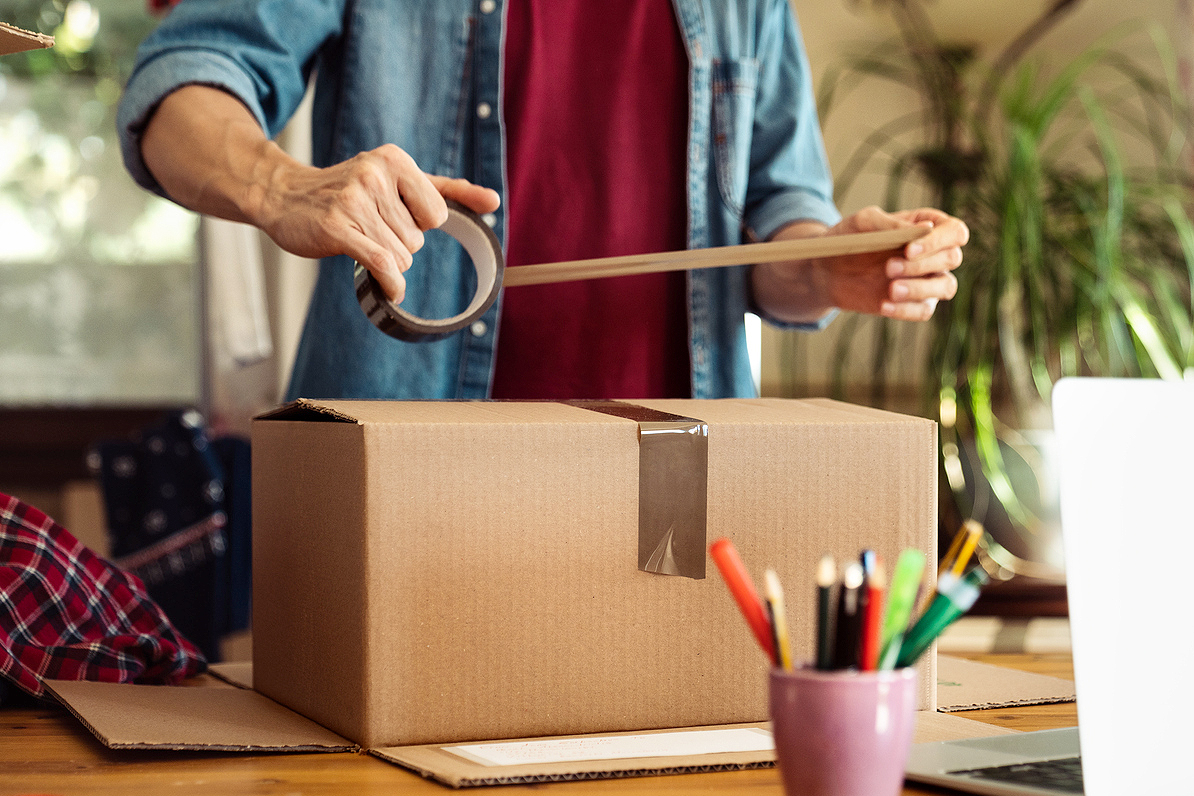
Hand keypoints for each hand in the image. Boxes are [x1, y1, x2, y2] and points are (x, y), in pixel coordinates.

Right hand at [140, 85, 500, 303]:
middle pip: (417, 238)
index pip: (437, 214)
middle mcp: (376, 175)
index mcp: (395, 160)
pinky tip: (389, 289)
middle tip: (366, 227)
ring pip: (401, 256)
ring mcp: (355, 201)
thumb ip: (448, 190)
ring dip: (384, 259)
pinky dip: (391, 284)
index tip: (392, 215)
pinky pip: (384, 265)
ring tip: (356, 238)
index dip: (418, 225)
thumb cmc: (345, 191)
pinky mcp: (339, 228)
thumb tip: (495, 202)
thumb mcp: (397, 179)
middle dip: (397, 242)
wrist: (283, 196)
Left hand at [753, 206, 967, 322]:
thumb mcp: (863, 223)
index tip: (909, 250)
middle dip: (921, 264)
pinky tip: (883, 306)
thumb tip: (924, 228)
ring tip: (891, 289)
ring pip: (946, 287)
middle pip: (951, 258)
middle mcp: (935, 252)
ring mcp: (928, 279)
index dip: (938, 241)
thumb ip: (889, 223)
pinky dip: (906, 310)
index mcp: (928, 226)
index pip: (955, 232)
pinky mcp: (914, 303)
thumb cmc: (849, 238)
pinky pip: (924, 310)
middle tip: (888, 267)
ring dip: (920, 288)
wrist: (828, 270)